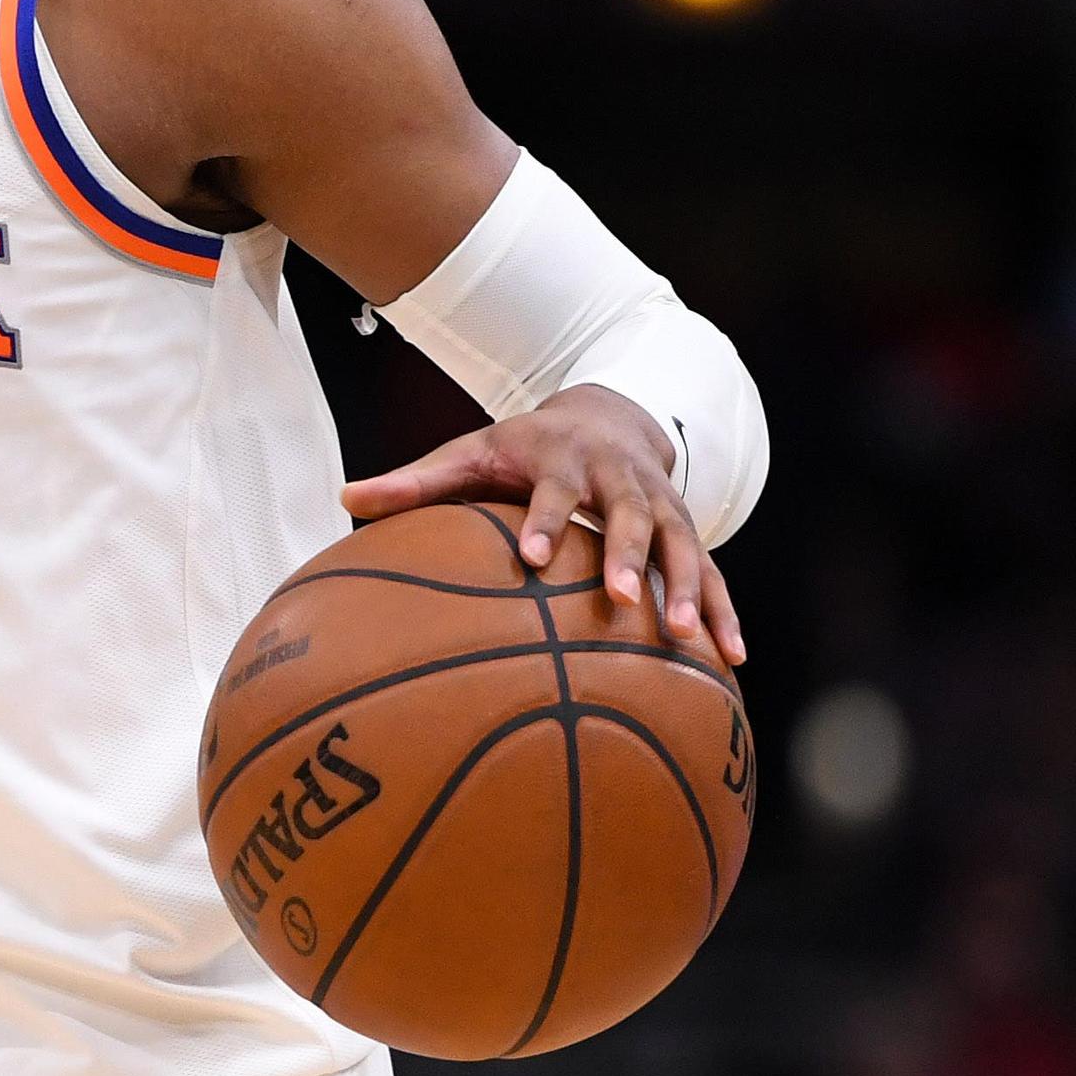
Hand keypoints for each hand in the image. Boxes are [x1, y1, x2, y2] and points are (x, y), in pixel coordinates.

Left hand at [343, 384, 746, 665]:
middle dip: (629, 555)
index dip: (546, 521)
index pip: (554, 491)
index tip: (533, 558)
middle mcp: (620, 479)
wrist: (607, 417)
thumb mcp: (471, 452)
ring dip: (690, 589)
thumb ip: (415, 482)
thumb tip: (344, 501)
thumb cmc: (525, 449)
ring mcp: (661, 505)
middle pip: (630, 515)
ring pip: (682, 545)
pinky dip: (724, 612)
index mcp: (564, 460)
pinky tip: (731, 659)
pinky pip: (712, 573)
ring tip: (690, 639)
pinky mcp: (687, 532)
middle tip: (622, 599)